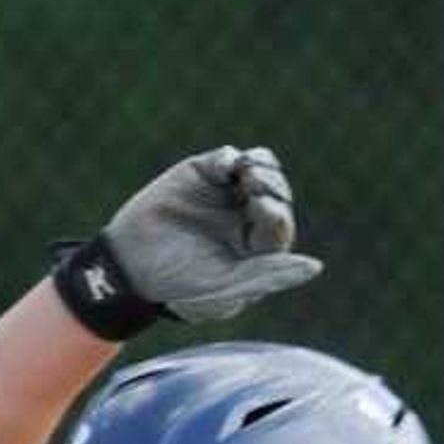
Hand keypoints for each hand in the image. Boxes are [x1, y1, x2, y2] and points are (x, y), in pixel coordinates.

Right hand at [95, 144, 322, 326]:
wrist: (127, 266)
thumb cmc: (177, 283)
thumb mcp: (226, 286)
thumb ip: (270, 274)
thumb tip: (315, 266)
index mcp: (256, 244)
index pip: (280, 221)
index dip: (277, 211)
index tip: (261, 209)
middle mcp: (245, 215)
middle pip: (277, 190)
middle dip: (272, 186)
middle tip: (254, 189)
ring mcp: (224, 192)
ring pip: (260, 166)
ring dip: (261, 166)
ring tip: (247, 172)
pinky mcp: (200, 173)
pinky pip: (226, 157)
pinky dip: (230, 158)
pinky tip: (225, 168)